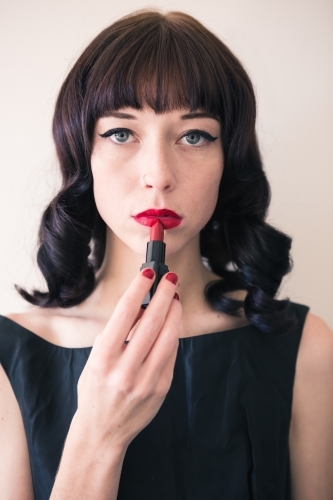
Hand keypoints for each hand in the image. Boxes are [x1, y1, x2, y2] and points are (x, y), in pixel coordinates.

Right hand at [75, 269, 180, 451]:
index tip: (149, 272)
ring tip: (175, 297)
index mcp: (103, 358)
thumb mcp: (96, 358)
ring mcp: (146, 380)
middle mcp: (125, 369)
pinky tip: (172, 322)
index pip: (125, 312)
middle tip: (171, 278)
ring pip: (168, 336)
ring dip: (174, 312)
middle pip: (152, 321)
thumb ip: (118, 333)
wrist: (103, 430)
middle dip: (164, 294)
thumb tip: (144, 305)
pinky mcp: (162, 388)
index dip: (139, 288)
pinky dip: (173, 333)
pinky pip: (171, 353)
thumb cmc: (96, 388)